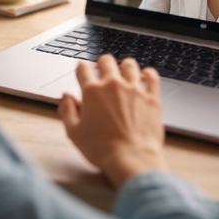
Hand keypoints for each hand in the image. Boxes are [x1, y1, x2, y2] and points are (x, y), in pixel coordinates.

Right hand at [58, 55, 167, 186]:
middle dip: (102, 64)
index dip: (81, 68)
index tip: (82, 71)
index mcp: (93, 92)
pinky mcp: (151, 96)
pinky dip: (148, 74)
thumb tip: (66, 97)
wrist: (131, 158)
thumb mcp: (74, 134)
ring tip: (123, 74)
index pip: (83, 69)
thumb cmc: (102, 149)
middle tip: (102, 72)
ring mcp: (134, 88)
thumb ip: (67, 111)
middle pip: (106, 60)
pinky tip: (145, 77)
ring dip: (124, 67)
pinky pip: (152, 76)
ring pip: (129, 64)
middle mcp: (113, 85)